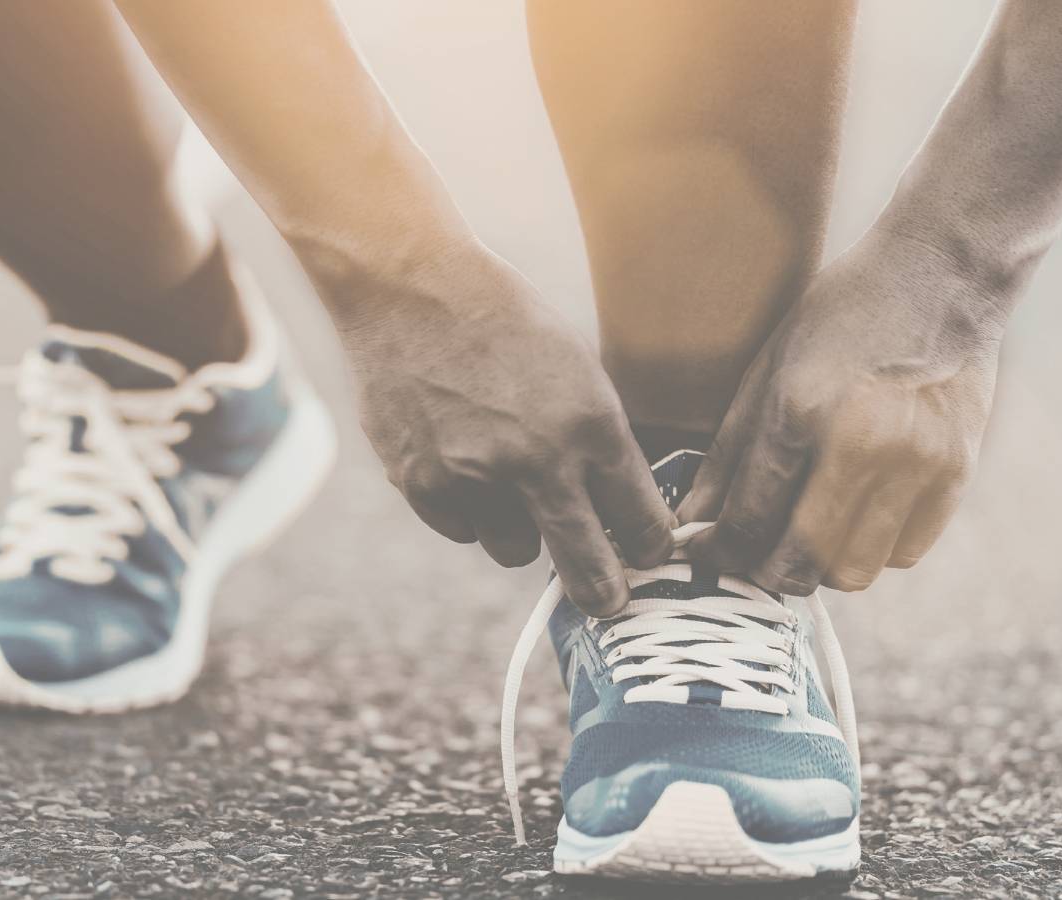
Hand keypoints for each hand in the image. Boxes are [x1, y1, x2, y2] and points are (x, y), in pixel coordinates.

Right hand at [329, 238, 674, 615]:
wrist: (412, 289)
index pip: (640, 518)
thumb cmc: (504, 321)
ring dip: (518, 529)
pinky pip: (462, 529)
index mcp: (590, 424)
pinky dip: (466, 508)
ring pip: (515, 549)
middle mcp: (537, 460)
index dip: (650, 548)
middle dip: (605, 592)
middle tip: (609, 602)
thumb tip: (618, 510)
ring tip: (503, 476)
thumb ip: (596, 440)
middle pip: (586, 564)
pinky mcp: (422, 485)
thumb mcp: (575, 369)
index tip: (648, 558)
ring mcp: (475, 478)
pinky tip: (457, 455)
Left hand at [677, 226, 1007, 592]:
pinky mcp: (958, 472)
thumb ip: (730, 452)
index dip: (718, 551)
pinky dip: (871, 551)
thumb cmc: (842, 315)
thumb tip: (695, 518)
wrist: (941, 275)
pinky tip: (854, 520)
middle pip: (803, 561)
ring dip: (820, 569)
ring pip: (855, 571)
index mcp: (801, 411)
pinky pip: (903, 552)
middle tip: (750, 559)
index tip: (703, 555)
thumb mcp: (769, 368)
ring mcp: (917, 463)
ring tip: (803, 540)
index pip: (749, 517)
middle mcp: (862, 445)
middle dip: (765, 572)